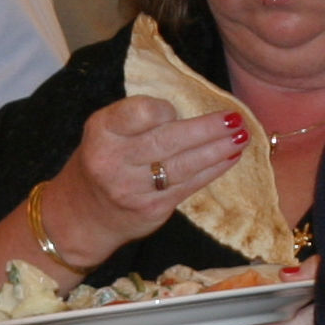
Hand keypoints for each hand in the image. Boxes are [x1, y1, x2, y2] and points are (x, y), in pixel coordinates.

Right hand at [45, 99, 249, 263]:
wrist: (83, 216)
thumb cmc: (103, 162)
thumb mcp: (106, 132)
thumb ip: (138, 119)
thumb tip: (194, 108)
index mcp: (101, 131)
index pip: (139, 112)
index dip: (164, 110)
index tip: (176, 110)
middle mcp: (113, 160)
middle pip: (169, 140)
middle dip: (207, 128)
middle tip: (235, 117)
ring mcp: (132, 188)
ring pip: (184, 165)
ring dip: (218, 149)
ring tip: (242, 136)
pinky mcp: (151, 209)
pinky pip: (189, 186)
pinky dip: (212, 170)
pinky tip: (230, 158)